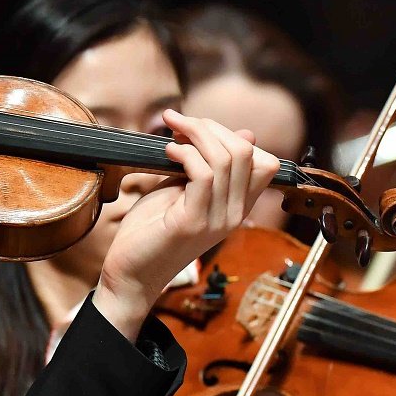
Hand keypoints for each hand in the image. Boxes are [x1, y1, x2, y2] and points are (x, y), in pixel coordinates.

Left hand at [93, 110, 278, 339]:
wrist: (130, 273)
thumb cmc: (151, 231)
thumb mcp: (181, 190)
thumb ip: (203, 166)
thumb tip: (241, 133)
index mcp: (238, 206)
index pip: (264, 161)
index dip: (231, 135)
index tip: (194, 127)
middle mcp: (235, 214)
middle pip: (246, 152)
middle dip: (210, 127)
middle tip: (177, 122)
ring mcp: (218, 219)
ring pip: (226, 159)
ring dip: (195, 134)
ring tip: (170, 133)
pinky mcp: (193, 222)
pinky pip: (204, 175)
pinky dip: (185, 154)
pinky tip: (167, 151)